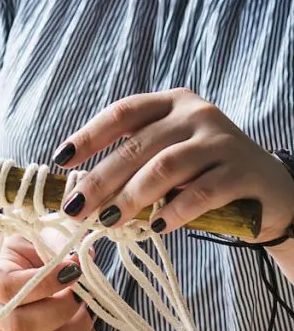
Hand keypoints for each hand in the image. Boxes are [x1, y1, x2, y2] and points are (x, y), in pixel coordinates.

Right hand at [0, 234, 99, 330]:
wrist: (33, 268)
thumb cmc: (36, 249)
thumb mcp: (41, 235)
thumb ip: (58, 241)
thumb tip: (81, 257)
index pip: (8, 288)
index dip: (44, 281)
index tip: (73, 268)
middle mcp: (1, 313)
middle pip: (21, 326)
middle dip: (61, 309)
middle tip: (81, 290)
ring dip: (76, 328)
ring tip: (88, 304)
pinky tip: (89, 318)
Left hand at [52, 88, 293, 243]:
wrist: (269, 190)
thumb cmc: (202, 174)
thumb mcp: (166, 157)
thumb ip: (132, 164)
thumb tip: (78, 193)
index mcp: (171, 103)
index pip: (122, 113)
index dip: (88, 135)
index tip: (60, 159)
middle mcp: (196, 114)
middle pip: (137, 146)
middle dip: (100, 179)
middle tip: (76, 207)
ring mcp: (221, 140)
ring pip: (164, 168)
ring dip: (131, 198)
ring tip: (108, 221)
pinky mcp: (242, 171)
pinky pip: (199, 193)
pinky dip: (173, 212)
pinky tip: (156, 228)